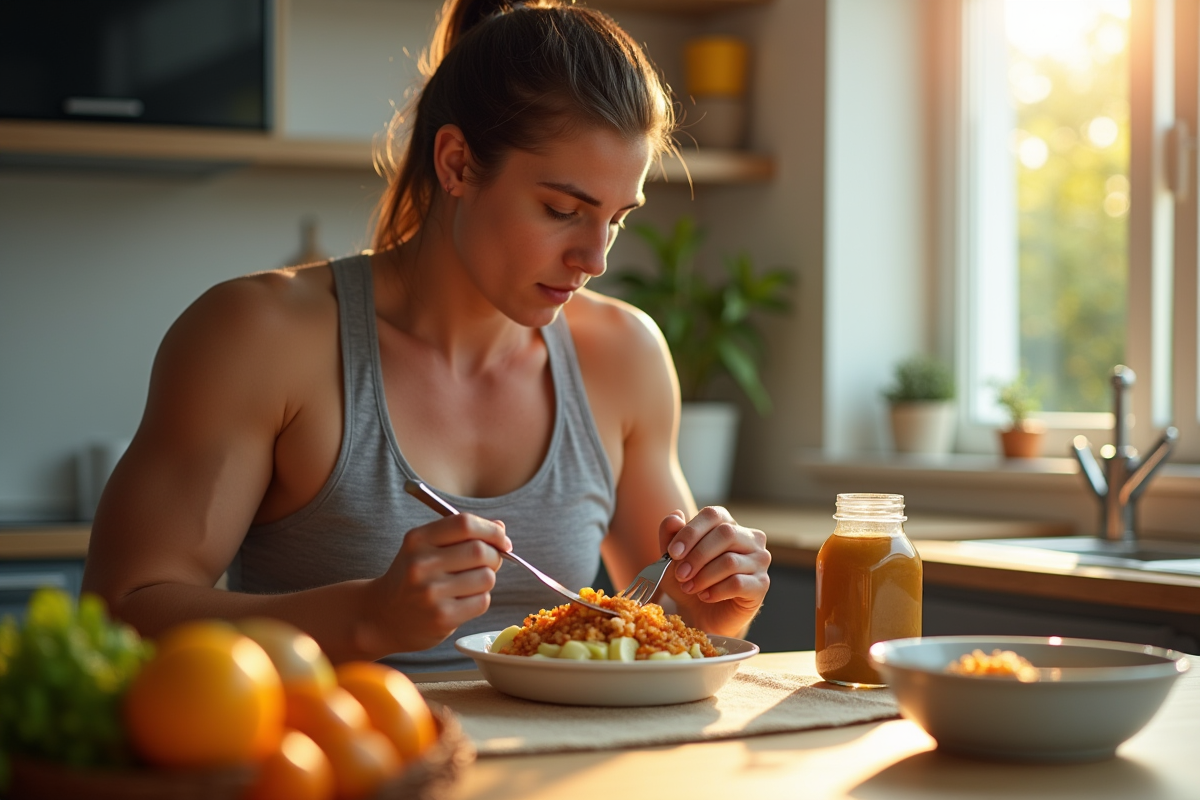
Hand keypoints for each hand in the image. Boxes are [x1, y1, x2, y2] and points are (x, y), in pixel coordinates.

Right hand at [368, 514, 510, 652]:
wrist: (382, 617)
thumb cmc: (412, 577)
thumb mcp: (425, 548)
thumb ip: (460, 534)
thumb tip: (500, 527)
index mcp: (417, 539)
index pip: (465, 523)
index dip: (491, 530)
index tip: (502, 540)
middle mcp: (421, 564)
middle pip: (480, 551)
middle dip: (494, 556)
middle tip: (489, 563)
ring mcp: (430, 592)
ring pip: (486, 577)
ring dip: (486, 580)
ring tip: (469, 584)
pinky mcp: (442, 617)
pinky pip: (482, 601)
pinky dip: (480, 600)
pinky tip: (462, 601)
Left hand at [658, 507, 769, 635]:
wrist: (702, 615)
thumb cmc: (690, 580)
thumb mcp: (672, 560)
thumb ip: (670, 536)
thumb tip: (675, 516)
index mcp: (728, 524)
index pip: (713, 515)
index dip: (691, 531)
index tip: (673, 552)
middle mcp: (749, 538)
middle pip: (726, 533)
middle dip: (697, 555)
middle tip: (680, 574)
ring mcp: (759, 560)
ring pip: (730, 561)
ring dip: (703, 576)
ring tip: (689, 588)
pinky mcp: (761, 584)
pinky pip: (738, 583)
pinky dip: (716, 591)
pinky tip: (705, 596)